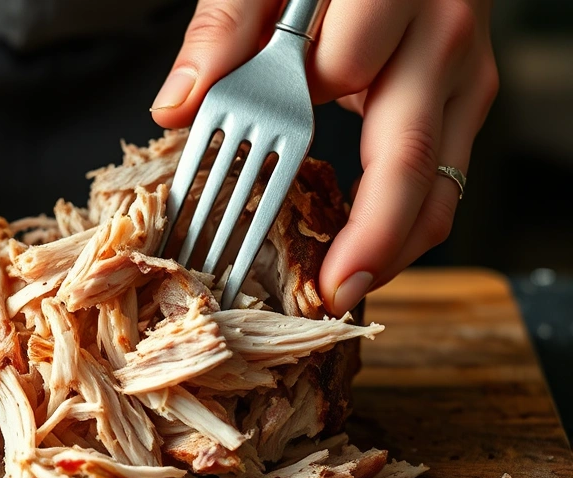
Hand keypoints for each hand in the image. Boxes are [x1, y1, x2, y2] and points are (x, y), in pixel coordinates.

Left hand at [152, 0, 498, 315]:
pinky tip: (361, 251)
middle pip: (412, 157)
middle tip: (330, 290)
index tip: (240, 185)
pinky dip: (403, 225)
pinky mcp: (462, 103)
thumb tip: (174, 107)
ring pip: (442, 184)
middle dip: (371, 238)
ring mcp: (462, 78)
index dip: (290, 124)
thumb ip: (225, 27)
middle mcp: (441, 41)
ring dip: (393, 248)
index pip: (343, 71)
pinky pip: (443, 178)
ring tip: (342, 288)